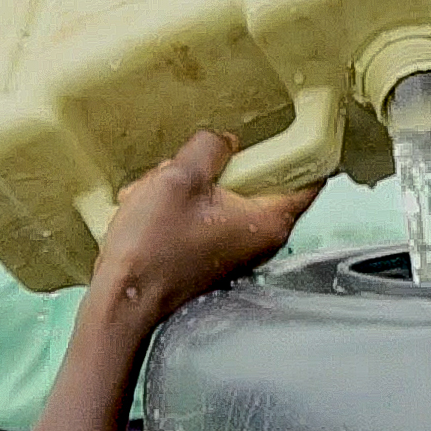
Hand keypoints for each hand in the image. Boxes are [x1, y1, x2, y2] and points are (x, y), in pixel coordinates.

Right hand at [94, 130, 321, 325]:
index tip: (279, 132)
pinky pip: (205, 215)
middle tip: (193, 168)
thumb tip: (222, 142)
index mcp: (267, 222)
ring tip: (161, 193)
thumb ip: (209, 148)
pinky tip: (154, 209)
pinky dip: (181, 207)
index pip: (309, 178)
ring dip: (191, 186)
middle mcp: (258, 241)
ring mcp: (234, 250)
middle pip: (256, 180)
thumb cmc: (151, 254)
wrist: (121, 297)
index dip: (297, 149)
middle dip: (220, 167)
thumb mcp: (179, 178)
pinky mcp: (210, 255)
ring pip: (223, 195)